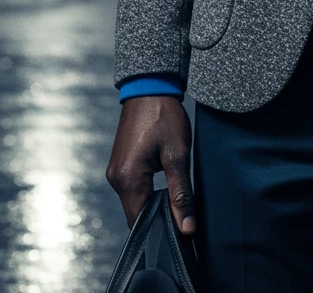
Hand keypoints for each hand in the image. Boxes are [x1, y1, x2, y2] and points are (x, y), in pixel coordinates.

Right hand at [106, 96, 195, 234]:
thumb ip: (181, 193)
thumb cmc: (164, 117)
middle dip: (158, 220)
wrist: (150, 88)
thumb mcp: (178, 155)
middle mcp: (116, 179)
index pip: (140, 222)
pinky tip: (165, 189)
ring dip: (153, 206)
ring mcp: (116, 171)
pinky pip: (133, 189)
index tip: (181, 234)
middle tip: (183, 219)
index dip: (161, 230)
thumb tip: (187, 227)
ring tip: (176, 204)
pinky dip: (148, 194)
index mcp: (128, 179)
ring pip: (135, 202)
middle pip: (136, 214)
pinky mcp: (120, 164)